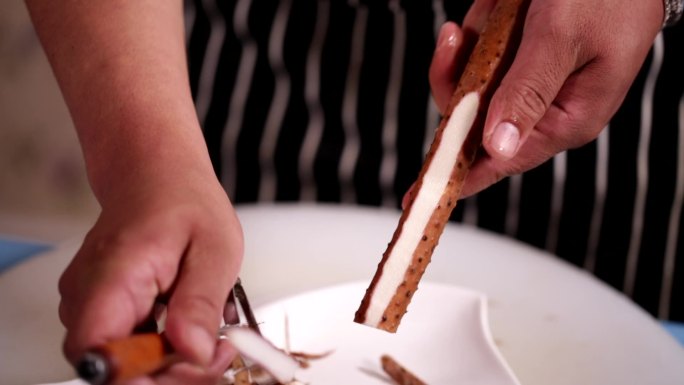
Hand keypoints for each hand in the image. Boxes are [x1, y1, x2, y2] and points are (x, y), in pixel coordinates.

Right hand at [58, 170, 242, 384]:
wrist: (156, 174)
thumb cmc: (183, 200)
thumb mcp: (214, 247)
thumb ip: (201, 302)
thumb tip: (194, 353)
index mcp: (113, 277)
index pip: (100, 353)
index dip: (142, 377)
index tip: (191, 368)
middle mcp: (88, 295)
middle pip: (114, 367)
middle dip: (170, 374)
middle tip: (219, 355)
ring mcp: (90, 303)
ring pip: (124, 361)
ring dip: (171, 363)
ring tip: (214, 338)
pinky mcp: (102, 308)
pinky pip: (128, 345)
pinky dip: (163, 348)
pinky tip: (192, 329)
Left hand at [429, 0, 662, 196]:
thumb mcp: (562, 39)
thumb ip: (528, 91)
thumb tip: (500, 146)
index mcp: (568, 118)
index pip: (503, 161)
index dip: (460, 174)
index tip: (422, 191)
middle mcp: (546, 107)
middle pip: (475, 119)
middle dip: (458, 80)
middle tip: (454, 43)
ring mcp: (529, 81)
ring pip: (471, 83)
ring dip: (469, 47)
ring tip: (491, 12)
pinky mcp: (519, 56)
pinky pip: (479, 53)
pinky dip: (478, 30)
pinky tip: (496, 7)